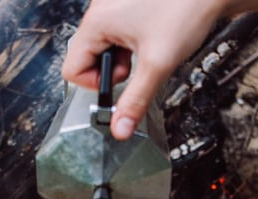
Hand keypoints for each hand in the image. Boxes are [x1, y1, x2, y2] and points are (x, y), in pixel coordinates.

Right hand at [62, 0, 225, 139]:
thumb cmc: (185, 9)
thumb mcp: (158, 64)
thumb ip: (135, 100)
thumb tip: (119, 127)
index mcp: (97, 22)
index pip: (72, 68)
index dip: (96, 85)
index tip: (120, 84)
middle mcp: (100, 10)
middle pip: (86, 57)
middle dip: (111, 71)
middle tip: (136, 68)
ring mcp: (113, 5)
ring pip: (103, 46)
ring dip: (122, 58)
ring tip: (146, 53)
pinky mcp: (127, 4)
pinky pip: (117, 33)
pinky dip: (131, 44)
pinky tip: (150, 42)